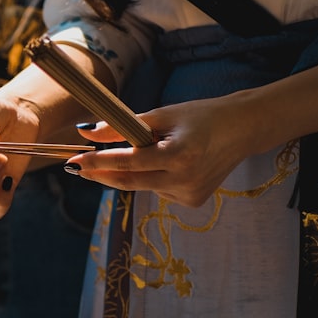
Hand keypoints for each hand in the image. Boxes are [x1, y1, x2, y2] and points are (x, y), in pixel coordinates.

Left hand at [68, 93, 260, 206]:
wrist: (243, 130)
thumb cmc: (201, 117)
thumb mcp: (162, 115)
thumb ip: (123, 127)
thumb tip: (87, 133)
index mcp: (181, 154)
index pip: (130, 162)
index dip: (98, 162)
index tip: (73, 161)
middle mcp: (186, 179)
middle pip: (129, 181)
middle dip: (101, 174)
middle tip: (77, 166)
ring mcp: (190, 195)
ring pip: (143, 186)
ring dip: (131, 172)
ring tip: (153, 150)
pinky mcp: (193, 202)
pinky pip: (158, 190)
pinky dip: (153, 177)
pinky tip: (173, 164)